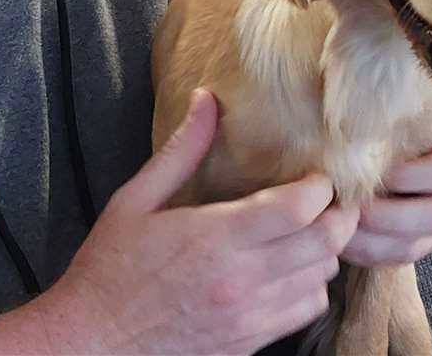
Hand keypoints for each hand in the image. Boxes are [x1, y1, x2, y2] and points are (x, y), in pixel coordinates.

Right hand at [41, 89, 357, 355]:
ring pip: (322, 278)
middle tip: (329, 199)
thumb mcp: (135, 200)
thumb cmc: (109, 268)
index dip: (320, 187)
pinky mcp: (250, 342)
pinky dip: (311, 287)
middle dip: (338, 216)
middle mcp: (241, 279)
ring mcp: (249, 316)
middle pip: (325, 243)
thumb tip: (207, 100)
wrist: (93, 342)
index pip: (300, 208)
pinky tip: (291, 270)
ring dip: (325, 251)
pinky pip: (305, 311)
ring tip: (309, 231)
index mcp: (214, 237)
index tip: (314, 174)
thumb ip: (182, 151)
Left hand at [342, 110, 431, 267]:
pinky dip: (374, 254)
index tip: (372, 169)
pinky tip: (344, 243)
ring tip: (339, 226)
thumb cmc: (411, 104)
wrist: (429, 126)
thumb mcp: (414, 94)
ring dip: (376, 240)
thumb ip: (394, 100)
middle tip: (347, 204)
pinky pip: (407, 255)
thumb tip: (351, 104)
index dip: (410, 175)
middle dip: (387, 215)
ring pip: (421, 242)